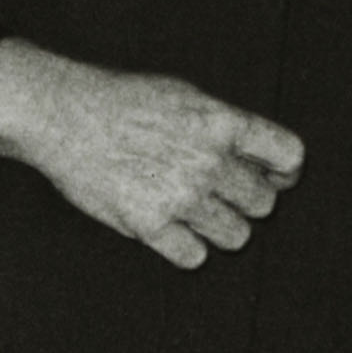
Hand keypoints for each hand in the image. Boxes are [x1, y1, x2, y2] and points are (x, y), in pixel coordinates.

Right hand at [0, 39, 304, 267]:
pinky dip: (187, 248)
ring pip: (236, 236)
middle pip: (264, 203)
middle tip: (220, 193)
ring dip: (221, 227)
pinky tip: (170, 228)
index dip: (284, 171)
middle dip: (247, 200)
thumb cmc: (120, 100)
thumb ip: (224, 126)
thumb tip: (257, 156)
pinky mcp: (150, 225)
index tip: (272, 176)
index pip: (288, 157)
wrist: (63, 115)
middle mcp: (208, 162)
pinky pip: (195, 257)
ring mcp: (181, 197)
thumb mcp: (184, 95)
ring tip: (195, 213)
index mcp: (221, 123)